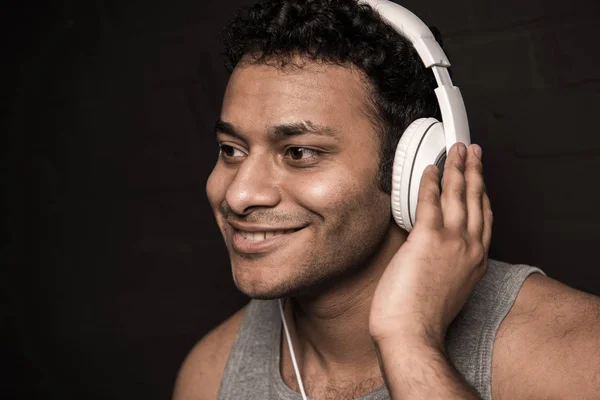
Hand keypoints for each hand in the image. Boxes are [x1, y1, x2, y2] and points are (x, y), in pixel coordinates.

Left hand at [369, 142, 492, 348]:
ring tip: (455, 151)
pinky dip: (430, 182)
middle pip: (476, 200)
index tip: (480, 182)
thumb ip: (448, 266)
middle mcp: (469, 248)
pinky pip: (430, 201)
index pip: (484, 220)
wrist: (413, 334)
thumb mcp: (448, 289)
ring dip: (456, 168)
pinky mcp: (428, 239)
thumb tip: (435, 252)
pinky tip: (430, 169)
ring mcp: (451, 242)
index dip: (482, 195)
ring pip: (458, 195)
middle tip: (472, 152)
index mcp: (475, 262)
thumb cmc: (423, 319)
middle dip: (474, 172)